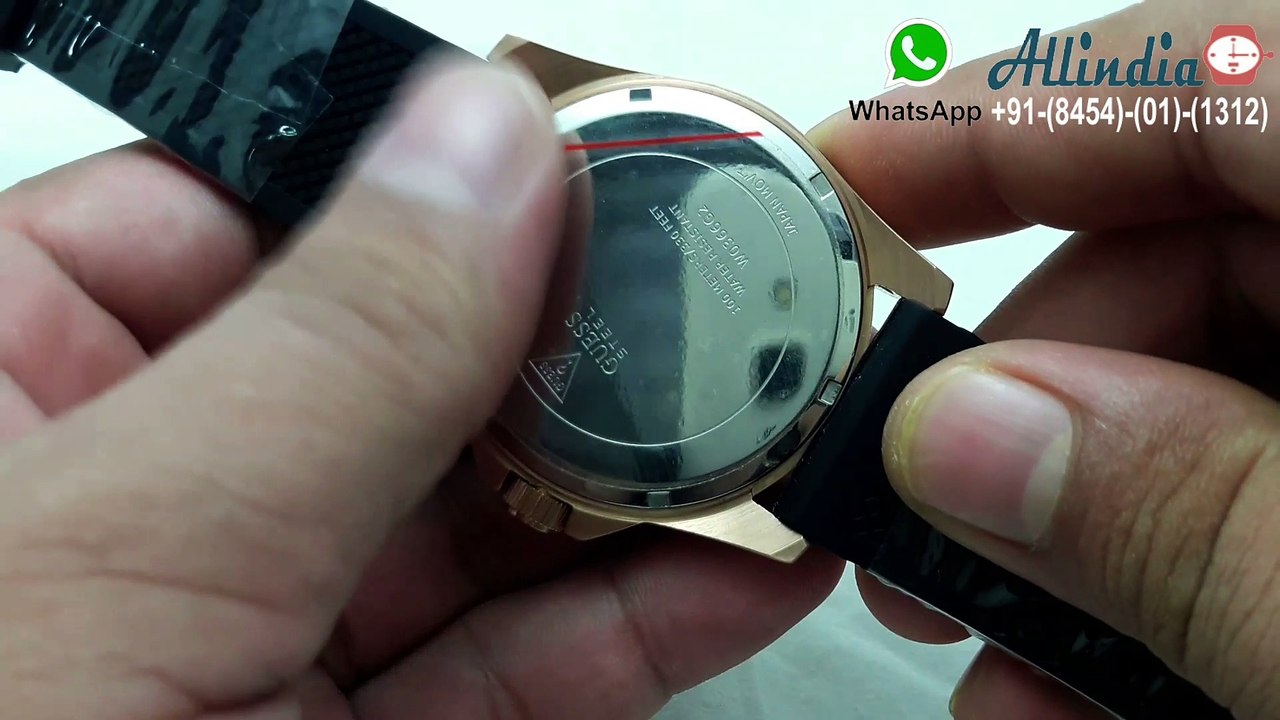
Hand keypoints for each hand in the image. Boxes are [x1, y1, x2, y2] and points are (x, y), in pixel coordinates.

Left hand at [0, 59, 841, 719]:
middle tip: (719, 303)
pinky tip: (736, 571)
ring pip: (467, 530)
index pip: (208, 214)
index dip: (399, 177)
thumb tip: (484, 142)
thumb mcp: (131, 558)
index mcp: (7, 408)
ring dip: (637, 486)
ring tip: (771, 428)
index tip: (569, 160)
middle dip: (567, 347)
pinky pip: (502, 675)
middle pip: (378, 373)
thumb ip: (325, 352)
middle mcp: (129, 519)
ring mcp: (238, 651)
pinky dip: (629, 625)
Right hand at [815, 1, 1278, 716]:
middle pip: (1200, 233)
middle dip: (1030, 389)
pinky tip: (1108, 682)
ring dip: (1086, 514)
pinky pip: (1277, 465)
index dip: (1001, 125)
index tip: (833, 209)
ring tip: (1013, 664)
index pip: (1217, 76)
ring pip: (1228, 369)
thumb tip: (966, 433)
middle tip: (919, 525)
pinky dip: (1180, 558)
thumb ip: (1193, 521)